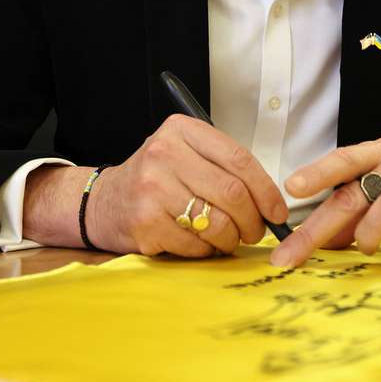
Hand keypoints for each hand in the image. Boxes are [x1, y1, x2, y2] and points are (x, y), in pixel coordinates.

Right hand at [24, 115, 287, 257]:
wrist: (103, 202)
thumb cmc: (156, 180)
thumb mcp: (185, 154)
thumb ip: (223, 167)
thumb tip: (271, 202)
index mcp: (182, 130)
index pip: (239, 159)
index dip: (267, 191)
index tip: (277, 212)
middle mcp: (164, 153)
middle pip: (232, 193)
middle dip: (253, 220)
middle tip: (255, 232)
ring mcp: (152, 188)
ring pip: (217, 222)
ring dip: (231, 239)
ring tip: (229, 239)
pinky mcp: (145, 222)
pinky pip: (195, 244)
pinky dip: (206, 250)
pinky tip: (200, 244)